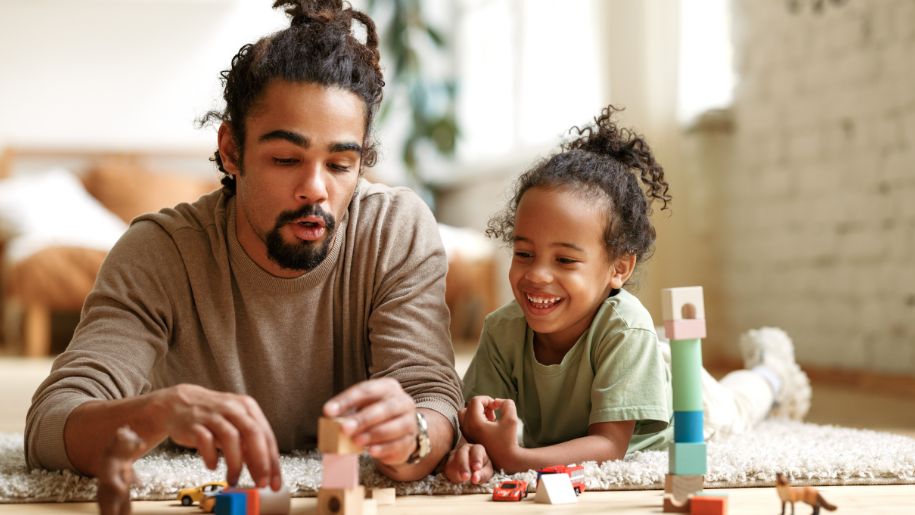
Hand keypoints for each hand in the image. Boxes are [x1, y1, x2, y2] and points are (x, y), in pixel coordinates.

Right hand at [156, 384, 281, 489]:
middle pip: (253, 434)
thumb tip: (263, 468)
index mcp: (248, 407)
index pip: (267, 436)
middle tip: (261, 483)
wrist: (179, 402)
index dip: (273, 461)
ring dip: (235, 463)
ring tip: (233, 479)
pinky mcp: (194, 424)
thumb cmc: (212, 416)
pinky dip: (211, 456)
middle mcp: (233, 408)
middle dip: (260, 462)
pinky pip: (205, 441)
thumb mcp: (235, 423)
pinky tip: (212, 466)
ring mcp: (213, 415)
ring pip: (231, 438)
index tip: (274, 482)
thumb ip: (249, 443)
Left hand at [323, 377, 417, 465]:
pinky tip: (371, 451)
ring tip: (356, 442)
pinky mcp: (410, 440)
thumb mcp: (364, 407)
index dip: (346, 400)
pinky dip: (383, 448)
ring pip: (394, 427)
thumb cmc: (377, 414)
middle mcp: (402, 401)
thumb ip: (350, 412)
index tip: (329, 411)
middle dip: (363, 419)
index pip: (366, 390)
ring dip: (373, 435)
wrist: (402, 428)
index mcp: (388, 387)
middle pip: (384, 408)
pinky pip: (398, 444)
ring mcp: (410, 421)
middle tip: (344, 429)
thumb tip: (331, 420)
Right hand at [444, 442, 492, 483]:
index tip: (477, 468)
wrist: (472, 470)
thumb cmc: (481, 469)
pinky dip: (450, 474)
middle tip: (466, 477)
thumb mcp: (486, 472)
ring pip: (452, 460)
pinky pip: (446, 467)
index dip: (476, 459)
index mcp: (477, 449)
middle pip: (462, 454)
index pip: (477, 451)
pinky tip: (456, 480)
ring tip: (460, 480)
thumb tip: (475, 478)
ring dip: (455, 470)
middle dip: (463, 466)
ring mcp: (454, 454)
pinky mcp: (447, 462)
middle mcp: (465, 449)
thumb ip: (482, 475)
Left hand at [460, 396, 519, 469]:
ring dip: (477, 413)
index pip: (476, 401)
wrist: (506, 461)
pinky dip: (475, 420)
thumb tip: (496, 402)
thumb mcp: (512, 418)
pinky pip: (466, 424)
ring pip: (465, 415)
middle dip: (480, 405)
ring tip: (490, 419)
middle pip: (467, 406)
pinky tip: (488, 427)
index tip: (497, 407)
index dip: (488, 399)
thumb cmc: (509, 440)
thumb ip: (506, 404)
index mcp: (475, 422)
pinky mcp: (469, 439)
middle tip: (492, 412)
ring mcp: (466, 435)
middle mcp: (467, 428)